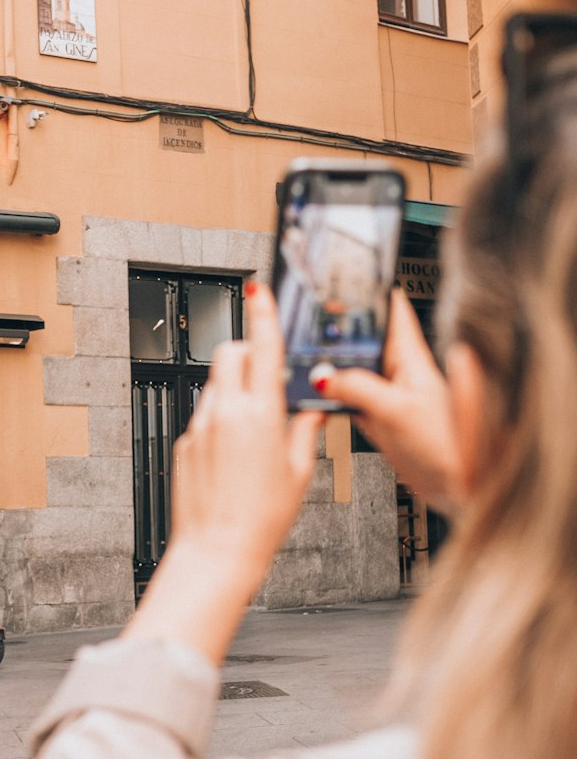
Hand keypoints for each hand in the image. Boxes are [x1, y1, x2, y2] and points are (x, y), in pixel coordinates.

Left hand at [124, 283, 321, 663]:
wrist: (216, 550)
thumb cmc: (262, 518)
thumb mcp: (299, 473)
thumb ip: (304, 431)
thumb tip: (311, 410)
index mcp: (261, 414)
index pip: (262, 347)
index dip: (262, 313)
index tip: (258, 288)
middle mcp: (226, 412)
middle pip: (230, 354)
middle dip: (246, 353)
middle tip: (264, 375)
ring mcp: (200, 425)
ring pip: (216, 384)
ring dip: (234, 390)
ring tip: (253, 430)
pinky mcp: (184, 441)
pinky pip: (204, 415)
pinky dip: (220, 420)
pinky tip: (233, 455)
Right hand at [317, 288, 461, 514]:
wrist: (457, 485)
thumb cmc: (444, 445)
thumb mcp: (396, 410)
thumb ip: (358, 389)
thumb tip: (324, 376)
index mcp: (409, 357)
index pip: (391, 308)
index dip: (371, 287)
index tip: (347, 272)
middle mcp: (397, 370)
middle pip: (363, 336)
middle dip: (337, 325)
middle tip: (306, 316)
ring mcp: (385, 392)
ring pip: (352, 367)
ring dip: (330, 363)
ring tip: (301, 354)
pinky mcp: (377, 415)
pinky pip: (347, 397)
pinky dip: (330, 395)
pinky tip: (313, 395)